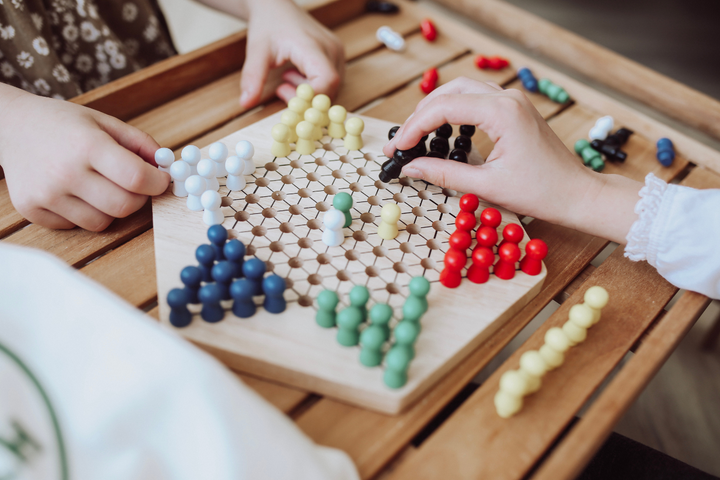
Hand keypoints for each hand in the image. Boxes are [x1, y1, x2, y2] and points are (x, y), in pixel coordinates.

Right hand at [0, 86, 169, 230]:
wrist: (10, 127)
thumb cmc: (62, 124)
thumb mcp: (103, 121)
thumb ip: (140, 143)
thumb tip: (166, 167)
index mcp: (86, 145)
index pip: (135, 177)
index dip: (157, 183)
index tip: (160, 180)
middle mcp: (65, 172)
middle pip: (124, 206)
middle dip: (139, 198)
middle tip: (135, 186)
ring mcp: (47, 195)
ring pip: (103, 222)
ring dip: (112, 208)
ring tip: (101, 186)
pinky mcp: (33, 211)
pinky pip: (78, 226)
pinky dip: (86, 214)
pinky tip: (76, 193)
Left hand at [239, 0, 343, 107]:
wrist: (276, 7)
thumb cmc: (268, 25)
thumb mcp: (257, 51)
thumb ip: (253, 77)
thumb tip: (245, 103)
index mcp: (314, 46)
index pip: (326, 81)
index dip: (310, 98)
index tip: (284, 93)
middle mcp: (332, 50)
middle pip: (329, 89)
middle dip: (305, 97)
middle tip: (281, 88)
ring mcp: (337, 53)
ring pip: (331, 89)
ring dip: (308, 93)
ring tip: (287, 77)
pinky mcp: (336, 56)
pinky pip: (330, 82)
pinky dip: (312, 87)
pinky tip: (296, 74)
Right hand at [383, 77, 640, 243]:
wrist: (576, 194)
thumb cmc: (540, 191)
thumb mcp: (486, 186)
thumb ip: (443, 173)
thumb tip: (410, 168)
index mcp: (501, 112)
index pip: (444, 108)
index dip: (414, 127)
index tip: (398, 149)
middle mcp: (507, 98)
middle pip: (450, 92)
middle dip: (421, 115)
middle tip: (402, 142)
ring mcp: (513, 101)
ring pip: (462, 91)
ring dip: (436, 109)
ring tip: (416, 135)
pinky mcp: (515, 109)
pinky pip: (477, 99)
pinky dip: (454, 110)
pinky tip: (443, 130)